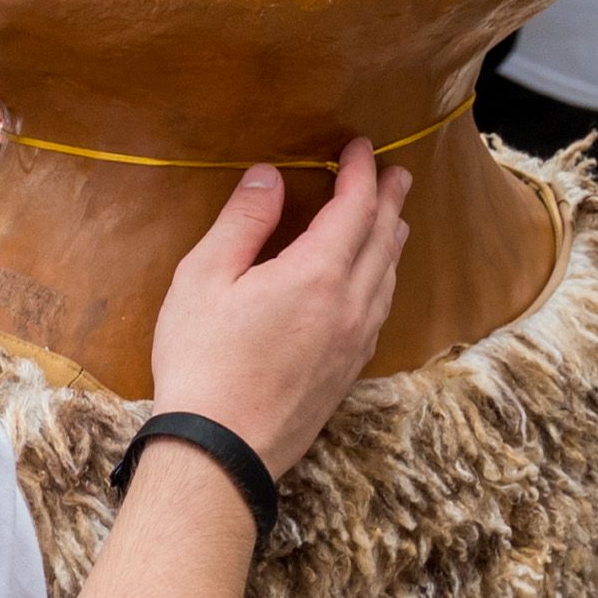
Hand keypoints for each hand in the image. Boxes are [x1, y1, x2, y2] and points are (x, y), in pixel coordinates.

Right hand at [143, 141, 410, 474]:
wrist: (222, 449)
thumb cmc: (201, 361)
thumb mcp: (203, 279)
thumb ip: (242, 222)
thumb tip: (268, 176)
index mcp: (316, 274)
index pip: (355, 208)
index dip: (361, 173)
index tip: (359, 147)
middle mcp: (350, 305)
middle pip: (383, 239)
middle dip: (390, 200)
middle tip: (396, 173)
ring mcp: (355, 342)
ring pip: (389, 277)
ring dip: (391, 240)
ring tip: (393, 219)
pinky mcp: (348, 371)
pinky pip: (380, 310)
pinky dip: (384, 279)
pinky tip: (374, 283)